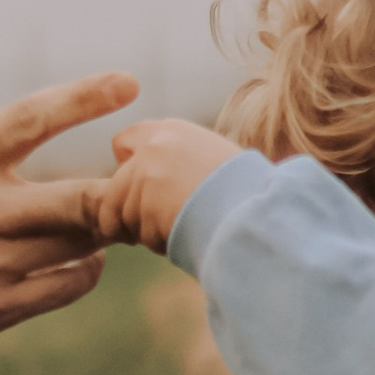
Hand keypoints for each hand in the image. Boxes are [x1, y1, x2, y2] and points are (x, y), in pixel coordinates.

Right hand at [0, 43, 138, 374]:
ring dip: (104, 226)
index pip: (29, 120)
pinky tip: (84, 261)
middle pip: (78, 193)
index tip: (127, 82)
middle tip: (143, 170)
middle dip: (118, 183)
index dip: (84, 98)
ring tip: (115, 211)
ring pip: (78, 242)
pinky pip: (62, 289)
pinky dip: (84, 272)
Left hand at [97, 119, 243, 253]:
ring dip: (150, 230)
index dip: (127, 168)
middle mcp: (154, 147)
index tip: (140, 187)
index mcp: (172, 131)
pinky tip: (190, 234)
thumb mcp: (214, 160)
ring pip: (126, 216)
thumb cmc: (248, 192)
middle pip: (115, 189)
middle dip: (131, 211)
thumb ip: (179, 163)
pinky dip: (161, 243)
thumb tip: (154, 187)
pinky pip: (141, 235)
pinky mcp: (144, 205)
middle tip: (163, 223)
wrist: (259, 210)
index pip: (124, 142)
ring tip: (190, 225)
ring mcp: (146, 176)